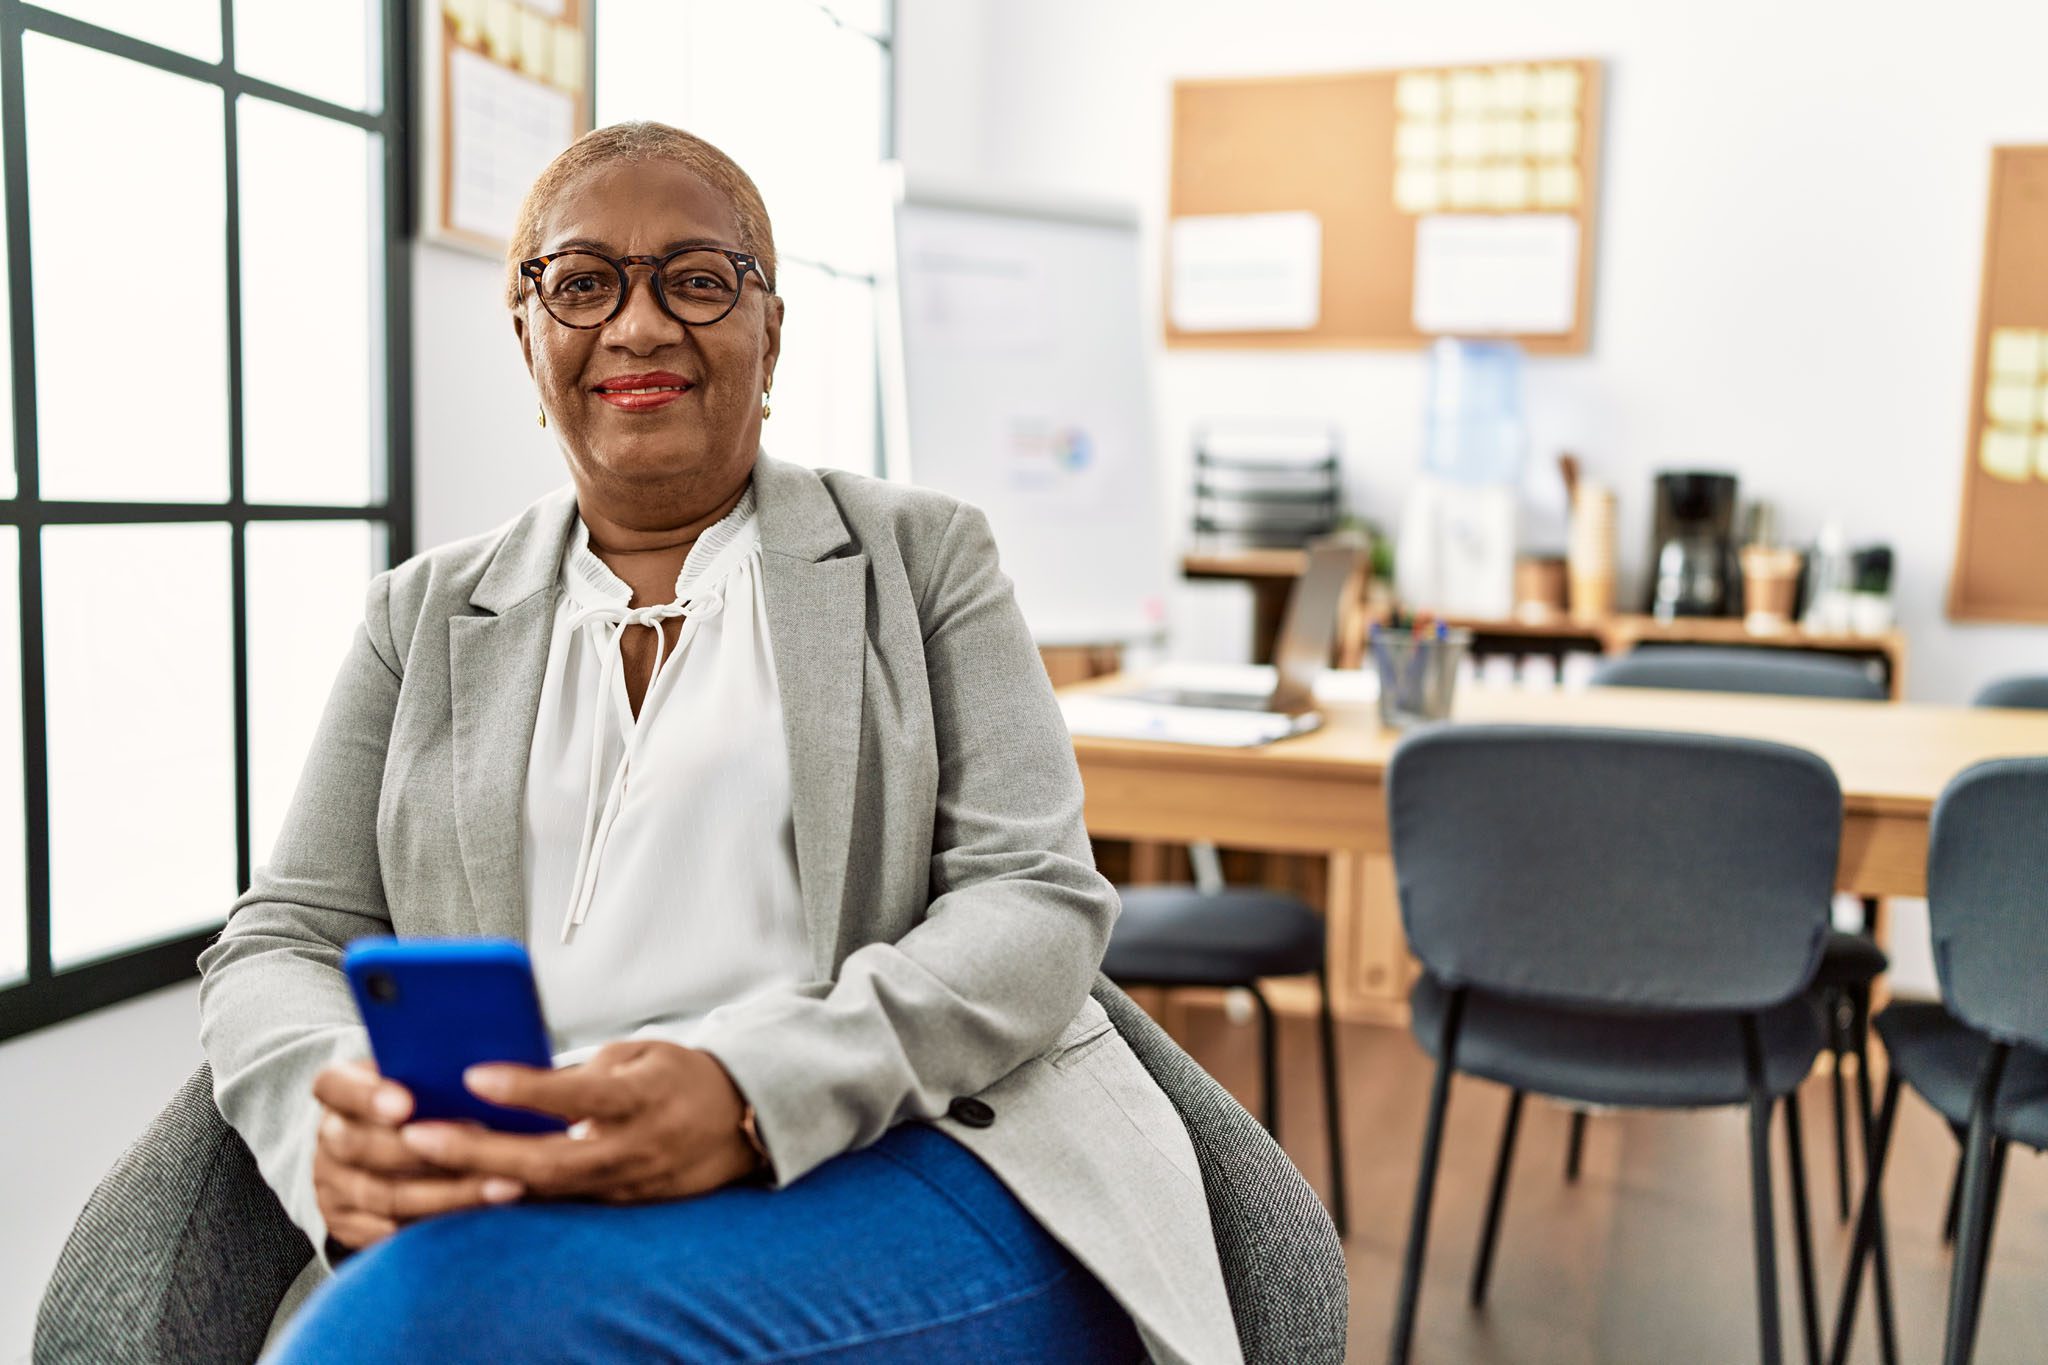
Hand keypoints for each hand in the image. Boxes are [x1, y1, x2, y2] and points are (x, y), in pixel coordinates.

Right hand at [311, 1058, 523, 1249]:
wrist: (388, 1147)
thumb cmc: (422, 1096)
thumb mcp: (419, 1074)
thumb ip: (437, 1072)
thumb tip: (494, 1069)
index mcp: (338, 1089)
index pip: (335, 1086)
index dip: (367, 1097)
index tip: (408, 1105)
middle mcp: (329, 1136)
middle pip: (362, 1147)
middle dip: (426, 1150)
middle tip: (484, 1144)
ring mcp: (332, 1184)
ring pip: (385, 1195)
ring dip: (449, 1193)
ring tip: (503, 1185)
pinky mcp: (346, 1224)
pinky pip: (390, 1232)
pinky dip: (436, 1224)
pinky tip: (480, 1217)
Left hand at [398, 1040, 759, 1204]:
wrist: (741, 1122)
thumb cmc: (681, 1077)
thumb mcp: (640, 1052)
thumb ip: (583, 1070)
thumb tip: (515, 1081)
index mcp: (644, 1097)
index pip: (578, 1094)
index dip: (525, 1088)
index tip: (473, 1076)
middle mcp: (636, 1147)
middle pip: (548, 1159)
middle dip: (478, 1151)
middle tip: (418, 1136)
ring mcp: (628, 1184)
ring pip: (546, 1192)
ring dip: (482, 1180)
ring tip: (427, 1163)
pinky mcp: (620, 1206)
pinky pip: (558, 1206)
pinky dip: (510, 1196)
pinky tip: (465, 1187)